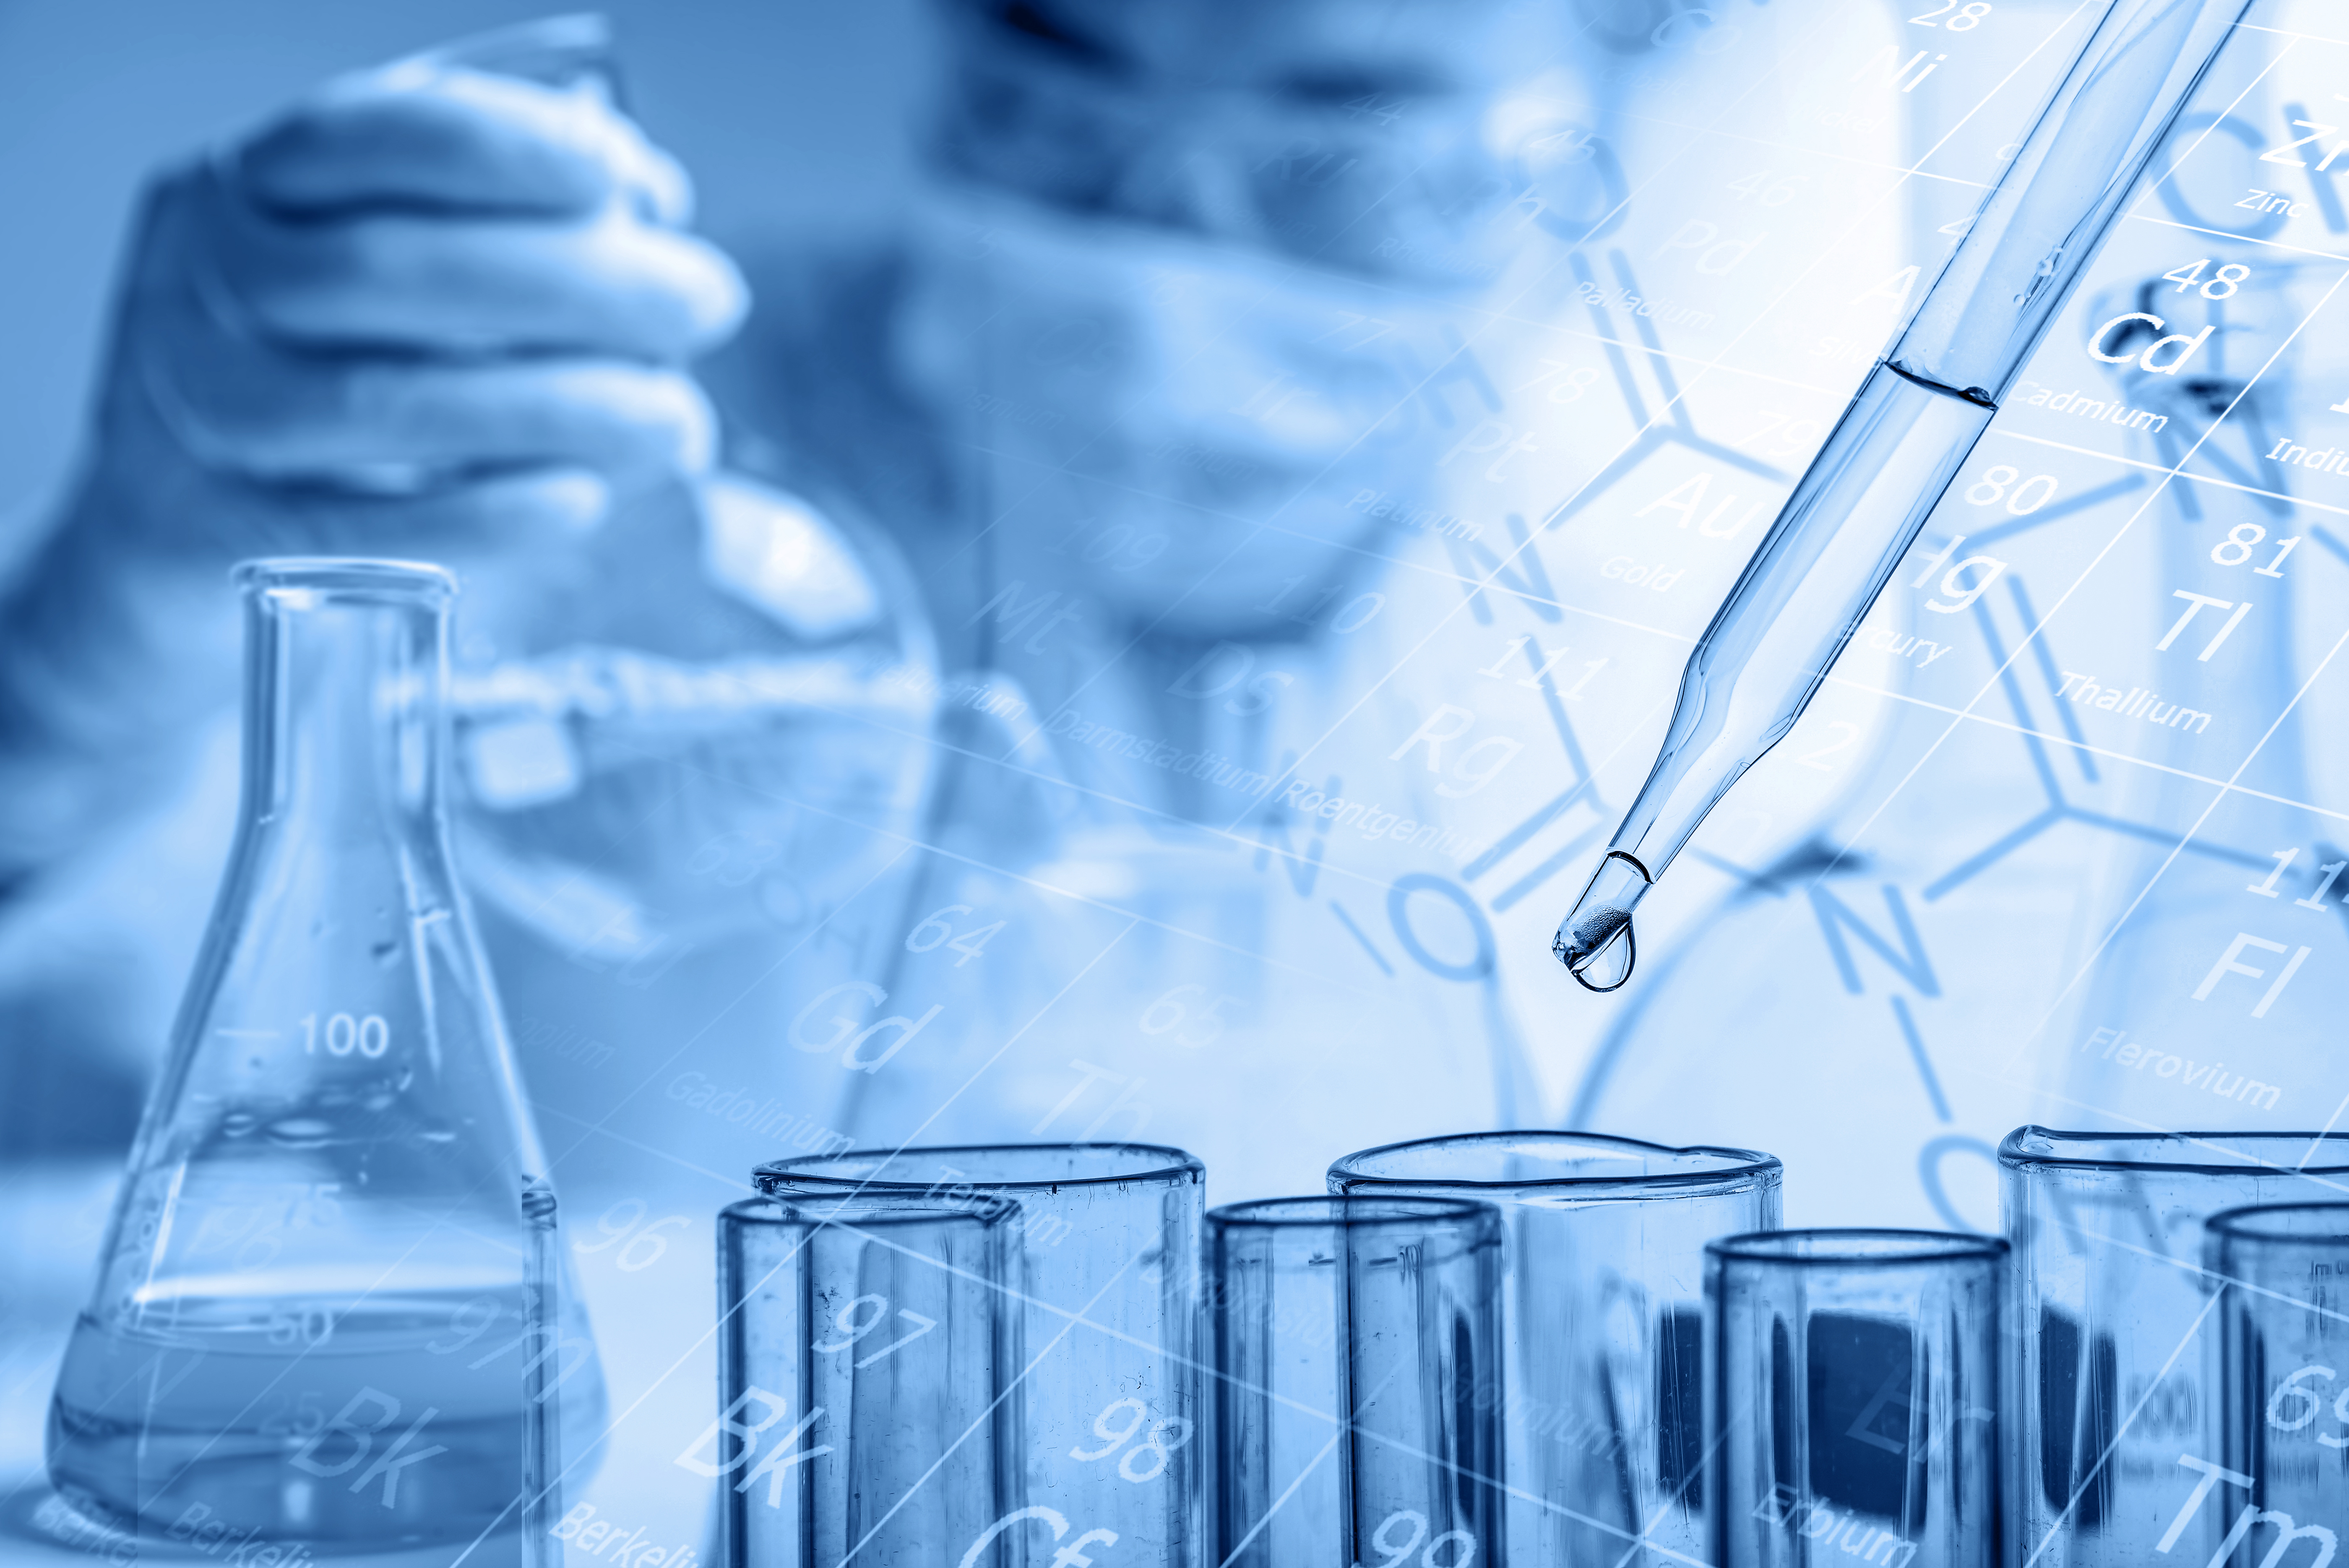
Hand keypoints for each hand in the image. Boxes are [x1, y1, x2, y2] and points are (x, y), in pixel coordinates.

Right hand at [0, 50, 746, 866]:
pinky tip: (583, 500)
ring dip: (559, 409)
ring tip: (679, 423)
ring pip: (384, 404)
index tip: (627, 178)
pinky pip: (362, 524)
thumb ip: (489, 217)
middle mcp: (202, 288)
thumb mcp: (371, 262)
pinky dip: (487, 514)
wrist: (172, 528)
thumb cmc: (317, 368)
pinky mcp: (219, 534)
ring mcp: (198, 413)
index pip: (365, 137)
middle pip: (391, 273)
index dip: (503, 147)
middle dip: (575, 285)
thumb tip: (642, 196)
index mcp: (245, 192)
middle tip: (705, 305)